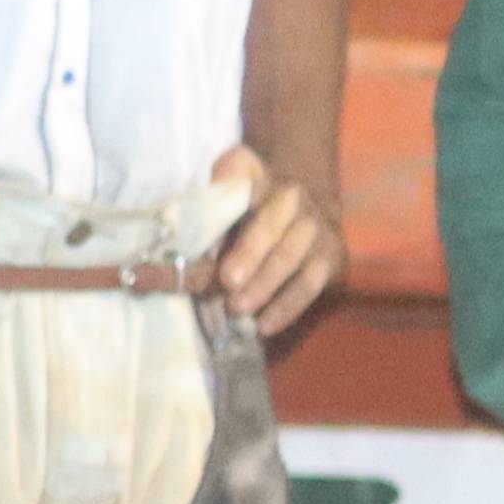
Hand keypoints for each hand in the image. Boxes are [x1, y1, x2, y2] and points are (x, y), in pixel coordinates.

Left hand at [206, 144, 342, 332]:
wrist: (307, 211)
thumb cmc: (249, 209)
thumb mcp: (221, 203)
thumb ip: (198, 229)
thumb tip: (171, 274)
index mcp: (258, 177)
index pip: (241, 181)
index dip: (228, 194)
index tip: (213, 217)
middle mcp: (292, 196)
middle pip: (270, 224)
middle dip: (249, 253)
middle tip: (226, 281)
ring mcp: (316, 225)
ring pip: (291, 256)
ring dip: (264, 285)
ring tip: (237, 310)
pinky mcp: (332, 254)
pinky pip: (310, 283)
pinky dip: (287, 307)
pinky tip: (264, 325)